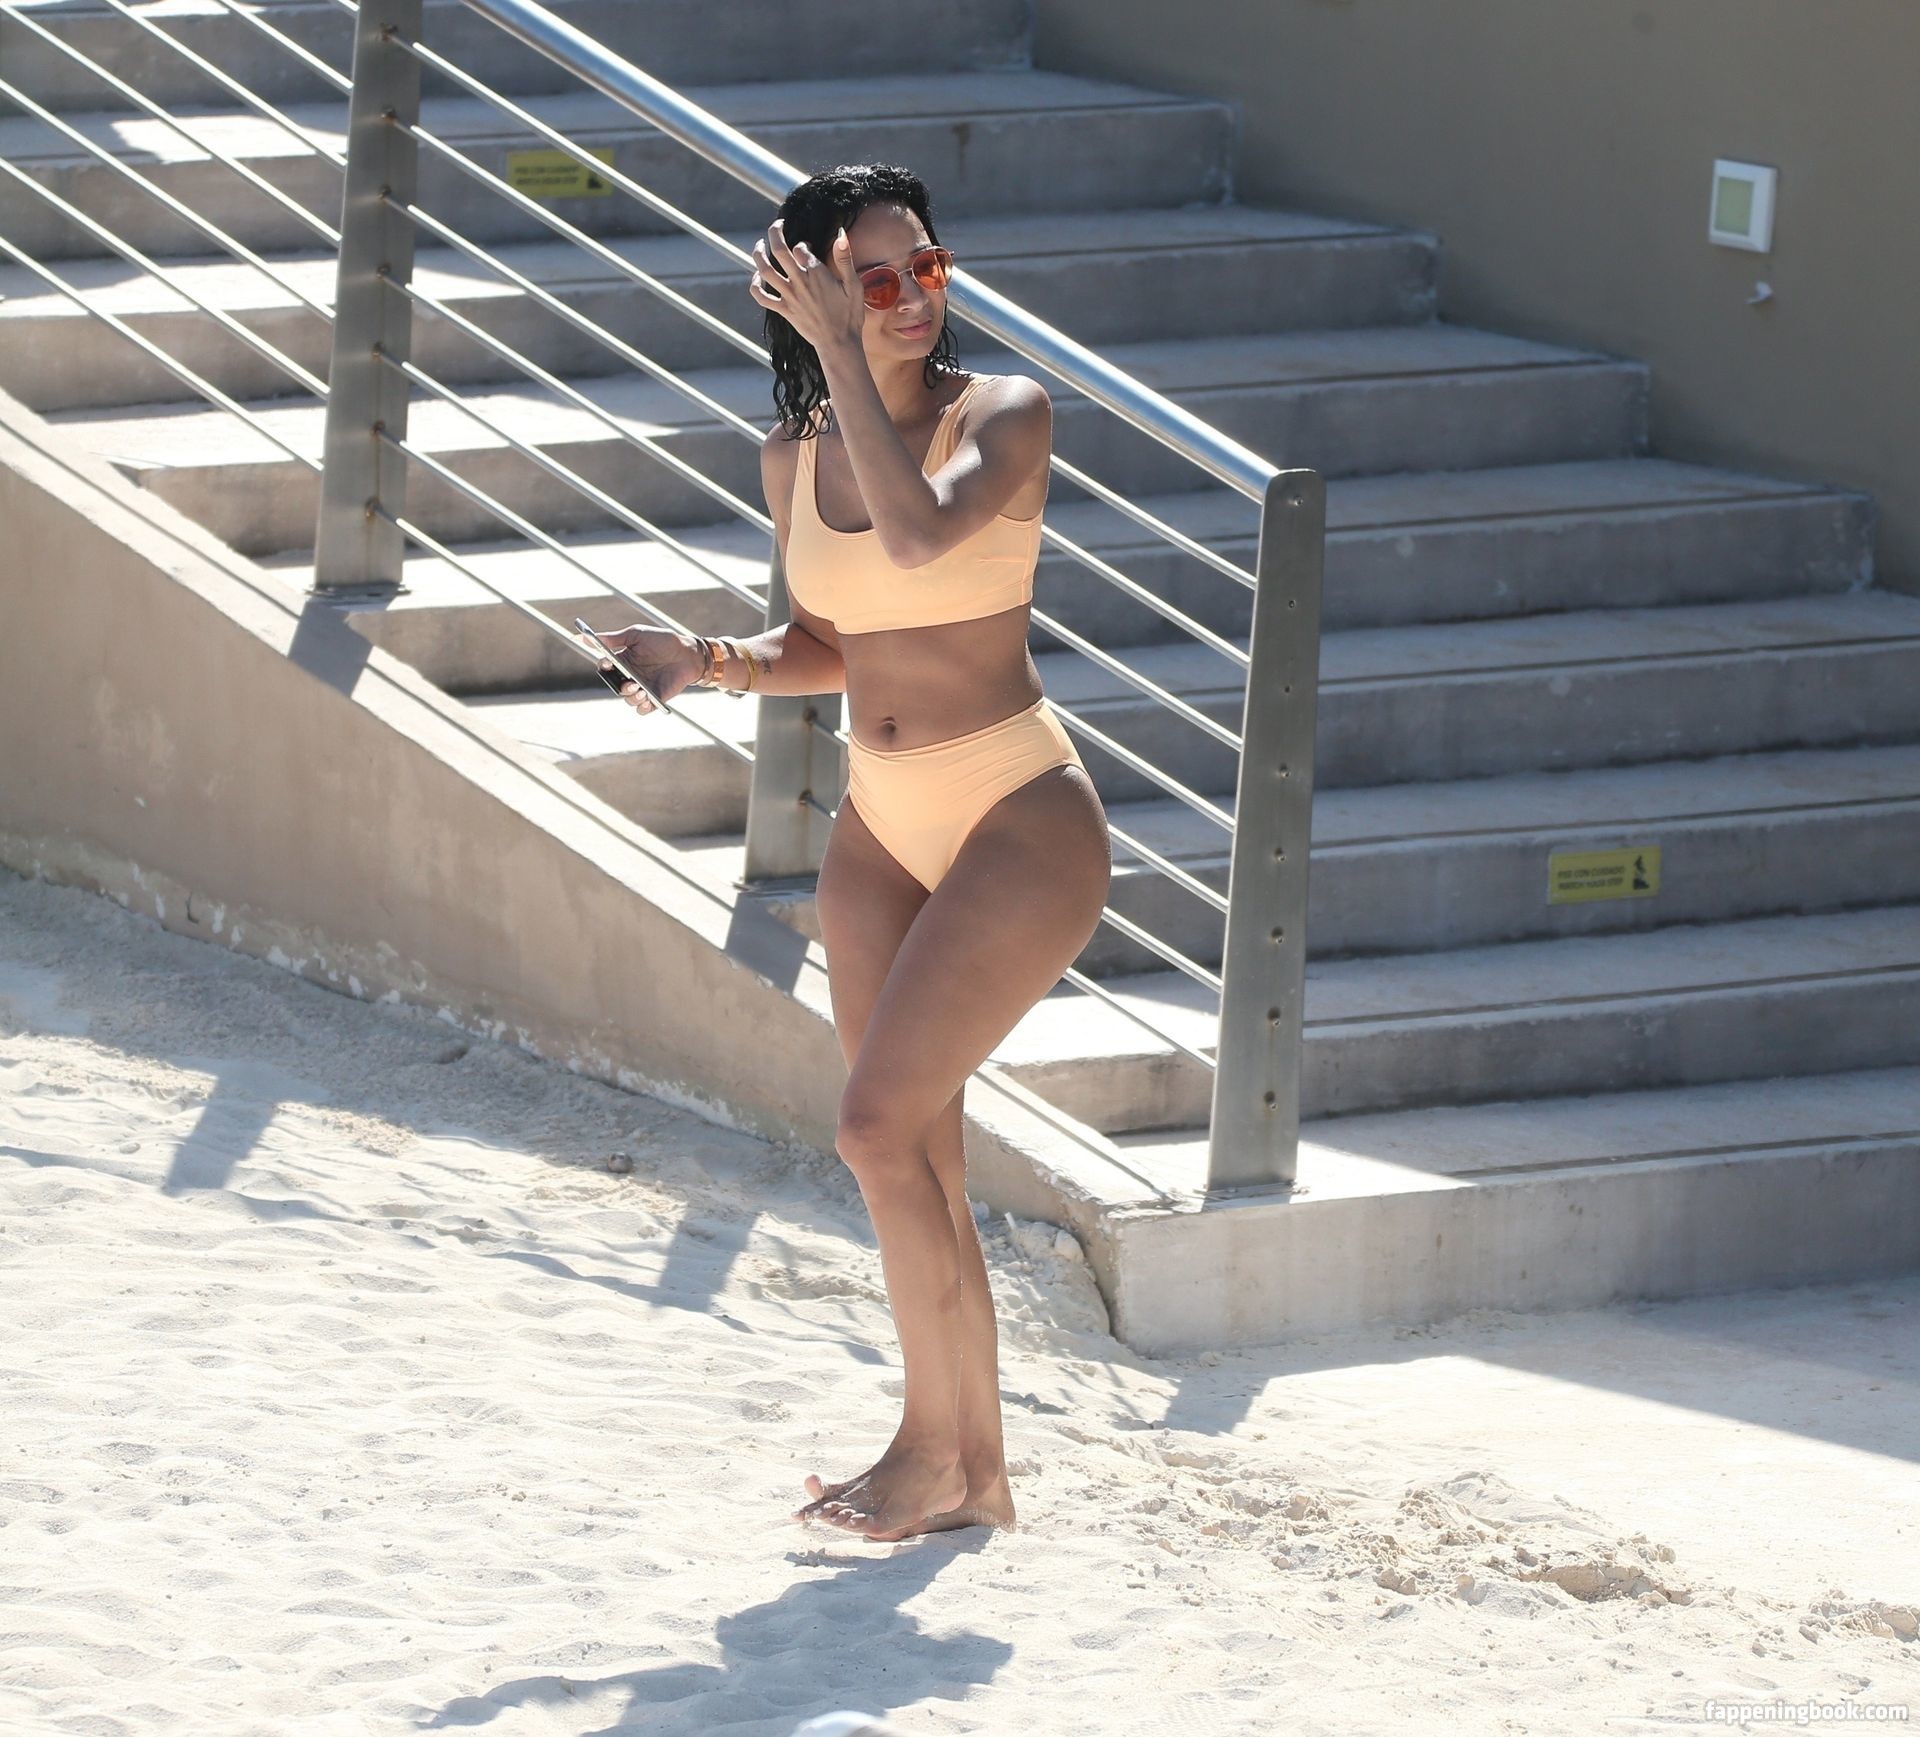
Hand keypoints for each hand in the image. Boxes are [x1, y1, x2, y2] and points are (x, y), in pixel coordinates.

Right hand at [576, 623, 703, 715]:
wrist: (688, 652)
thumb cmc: (662, 641)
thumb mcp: (636, 636)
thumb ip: (613, 639)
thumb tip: (584, 636)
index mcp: (623, 661)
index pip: (606, 668)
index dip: (604, 667)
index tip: (608, 663)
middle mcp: (630, 676)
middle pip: (615, 686)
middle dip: (619, 685)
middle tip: (629, 681)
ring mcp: (642, 688)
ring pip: (628, 699)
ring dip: (631, 696)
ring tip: (641, 689)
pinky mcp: (655, 698)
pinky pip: (643, 709)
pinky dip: (642, 707)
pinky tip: (646, 699)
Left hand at [746, 217, 863, 353]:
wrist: (839, 344)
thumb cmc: (849, 315)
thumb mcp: (853, 285)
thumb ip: (844, 259)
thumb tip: (840, 234)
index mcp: (816, 273)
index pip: (801, 248)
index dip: (803, 244)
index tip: (808, 248)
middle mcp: (799, 282)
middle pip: (779, 250)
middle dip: (775, 232)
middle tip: (778, 225)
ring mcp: (789, 297)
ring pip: (765, 270)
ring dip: (758, 254)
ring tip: (759, 244)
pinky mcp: (784, 310)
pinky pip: (762, 297)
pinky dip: (755, 285)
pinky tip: (757, 277)